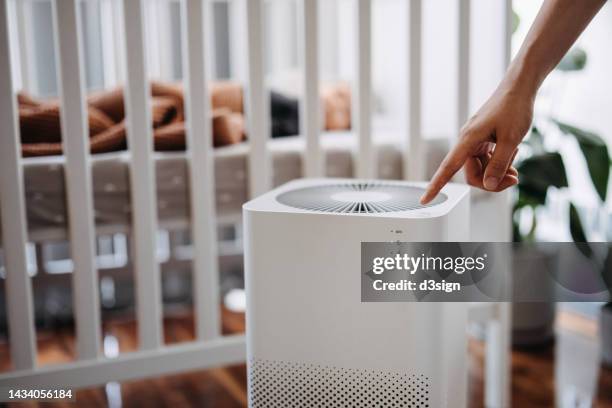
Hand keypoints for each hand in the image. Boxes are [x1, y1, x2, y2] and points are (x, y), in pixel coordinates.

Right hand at [420, 78, 534, 203]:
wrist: (519, 88)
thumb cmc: (514, 109)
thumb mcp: (511, 140)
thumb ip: (498, 165)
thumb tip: (488, 185)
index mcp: (468, 140)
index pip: (447, 168)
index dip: (435, 186)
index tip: (425, 200)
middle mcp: (467, 141)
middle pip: (472, 174)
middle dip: (491, 180)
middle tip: (514, 179)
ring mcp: (475, 140)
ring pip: (481, 168)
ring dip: (497, 172)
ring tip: (516, 169)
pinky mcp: (483, 139)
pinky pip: (486, 159)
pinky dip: (499, 162)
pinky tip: (513, 156)